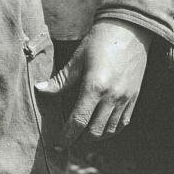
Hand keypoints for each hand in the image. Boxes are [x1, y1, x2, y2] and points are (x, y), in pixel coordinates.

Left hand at [33, 18, 149, 144]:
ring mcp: (125, 99)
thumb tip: (40, 90)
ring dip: (95, 137)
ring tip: (82, 135)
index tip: (58, 143)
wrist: (129, 29)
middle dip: (79, 139)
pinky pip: (122, 123)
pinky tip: (101, 127)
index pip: (78, 121)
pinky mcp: (134, 98)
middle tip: (68, 139)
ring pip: (109, 131)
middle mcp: (112, 97)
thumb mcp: (77, 58)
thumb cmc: (99, 41)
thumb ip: (60, 80)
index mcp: (94, 86)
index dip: (67, 135)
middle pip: (94, 132)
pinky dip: (110, 130)